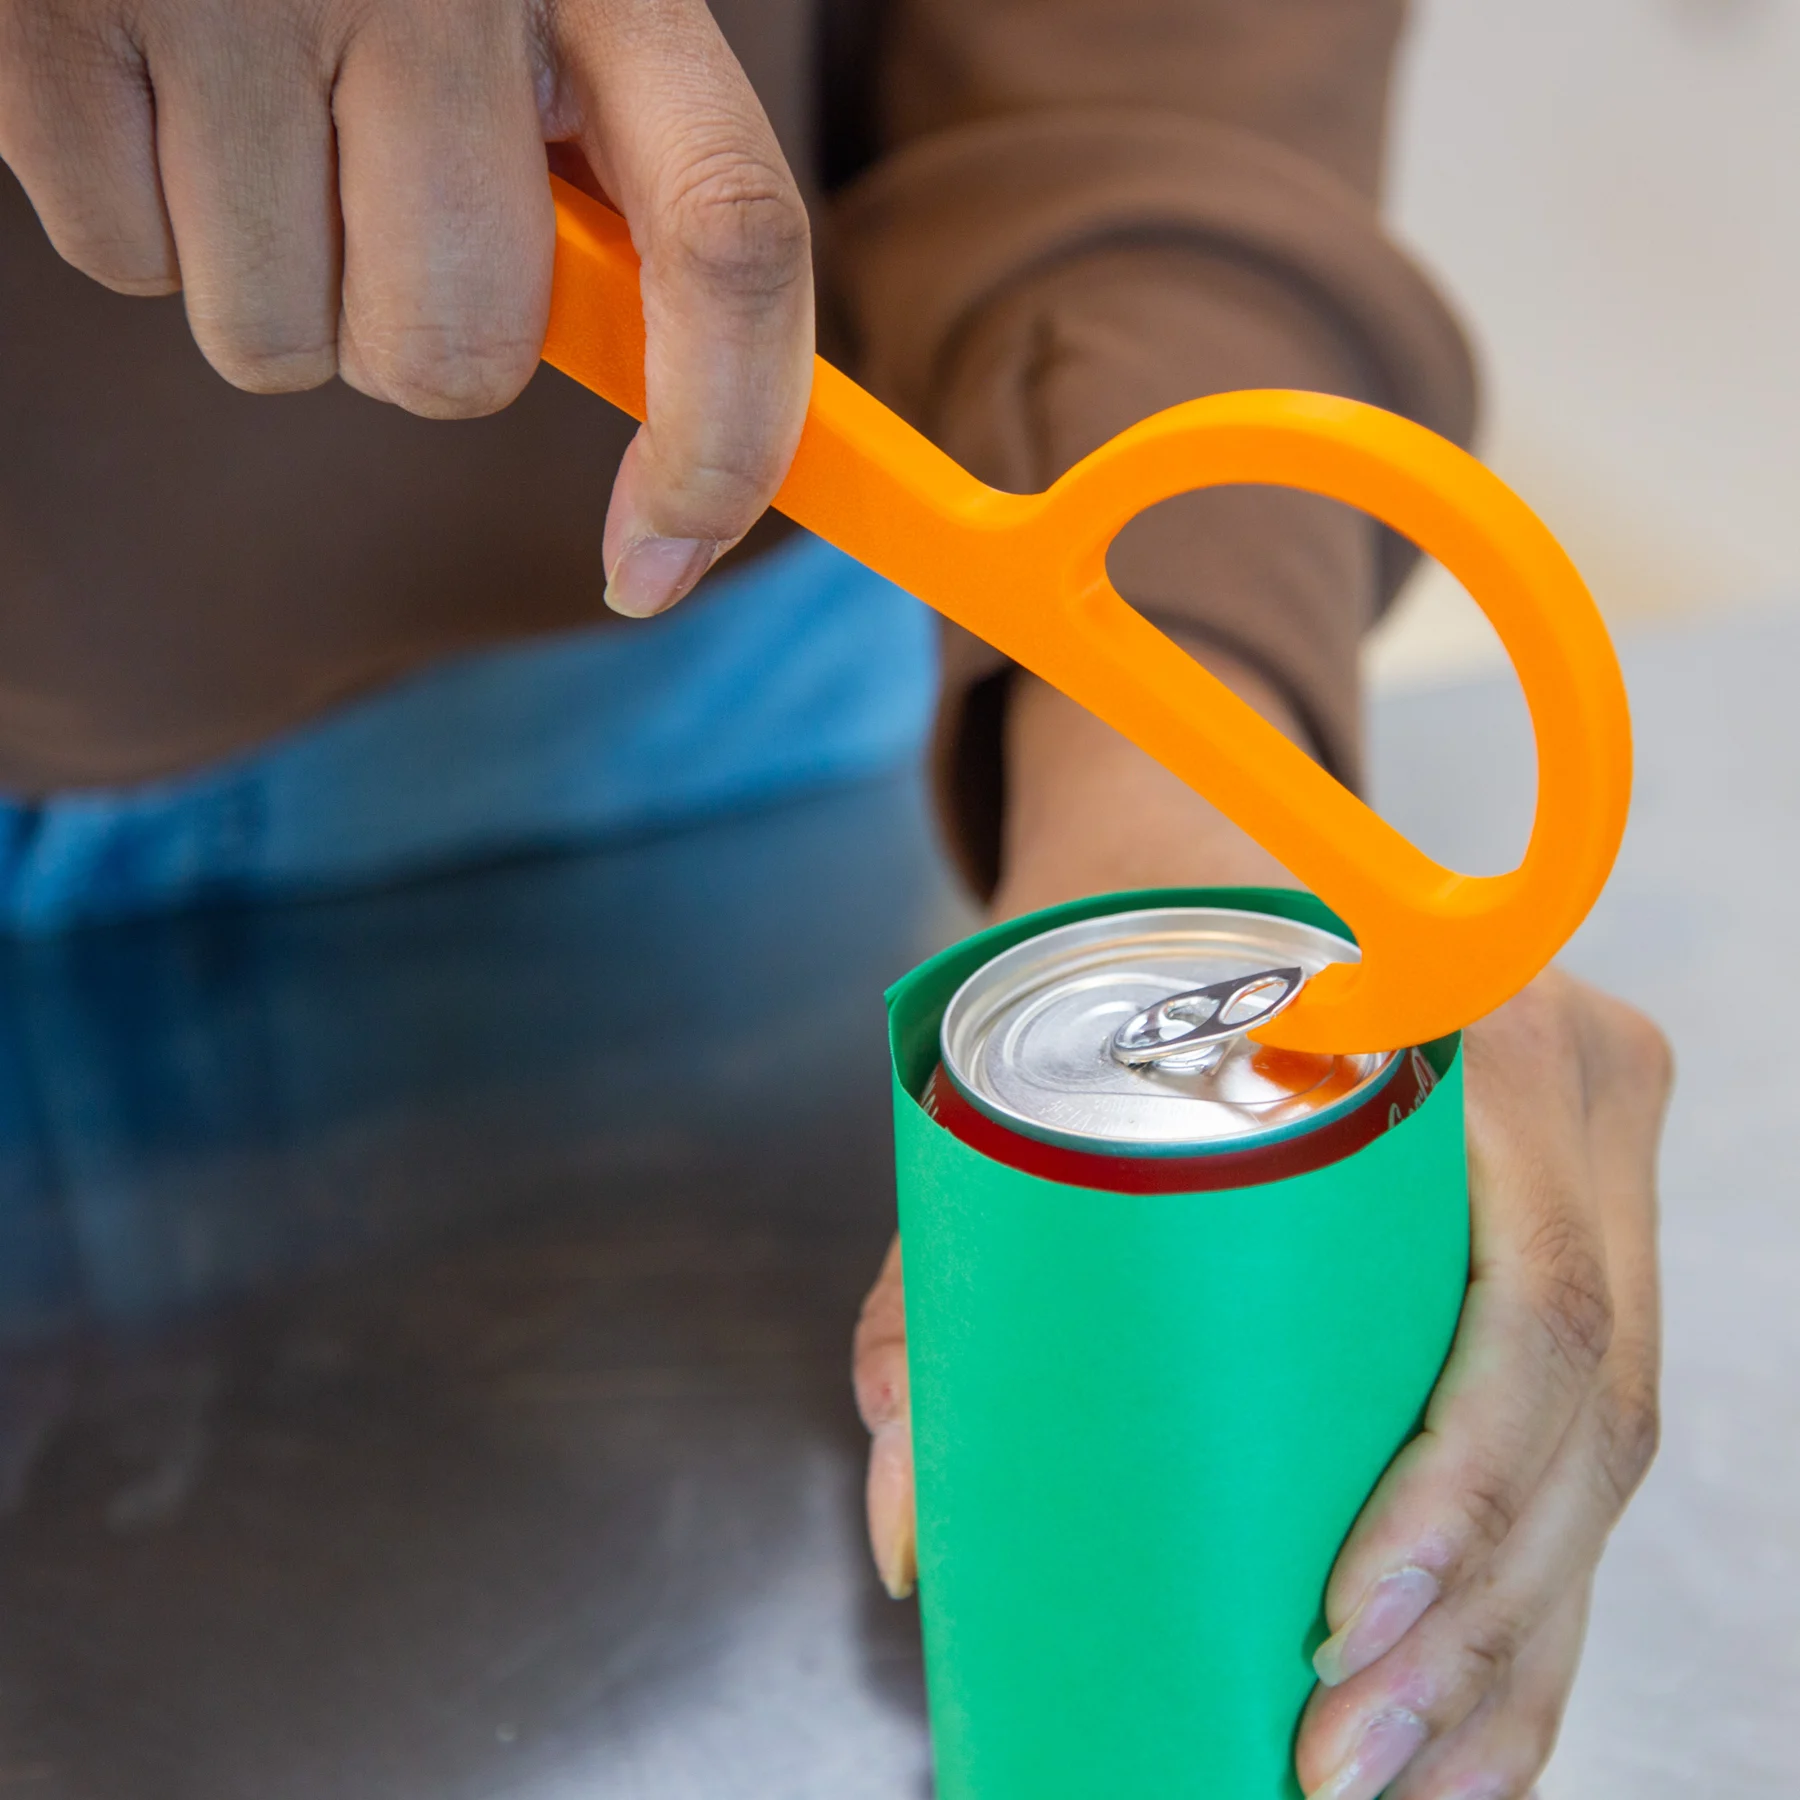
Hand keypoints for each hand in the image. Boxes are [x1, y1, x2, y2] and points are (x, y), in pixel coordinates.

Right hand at [0, 0, 813, 617]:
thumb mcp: (535, 11)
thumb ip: (616, 188)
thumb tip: (683, 471)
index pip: (735, 243)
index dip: (723, 442)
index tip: (654, 568)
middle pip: (457, 362)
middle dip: (413, 342)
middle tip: (370, 202)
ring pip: (279, 347)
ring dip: (267, 283)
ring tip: (244, 103)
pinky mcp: (57, 6)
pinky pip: (123, 260)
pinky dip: (138, 212)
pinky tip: (149, 73)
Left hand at [854, 675, 1669, 1799]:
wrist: (1200, 852)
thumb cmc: (1127, 948)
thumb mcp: (1042, 1063)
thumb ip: (952, 1274)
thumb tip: (912, 1526)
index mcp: (1484, 1028)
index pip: (1528, 1300)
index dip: (1460, 1498)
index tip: (1328, 1629)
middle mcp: (1581, 1108)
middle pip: (1586, 1418)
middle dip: (1469, 1630)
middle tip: (1324, 1764)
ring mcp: (1603, 1179)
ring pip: (1607, 1461)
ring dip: (1509, 1658)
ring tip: (1380, 1789)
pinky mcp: (1582, 1245)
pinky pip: (1598, 1444)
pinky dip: (1540, 1606)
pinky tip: (1477, 1739)